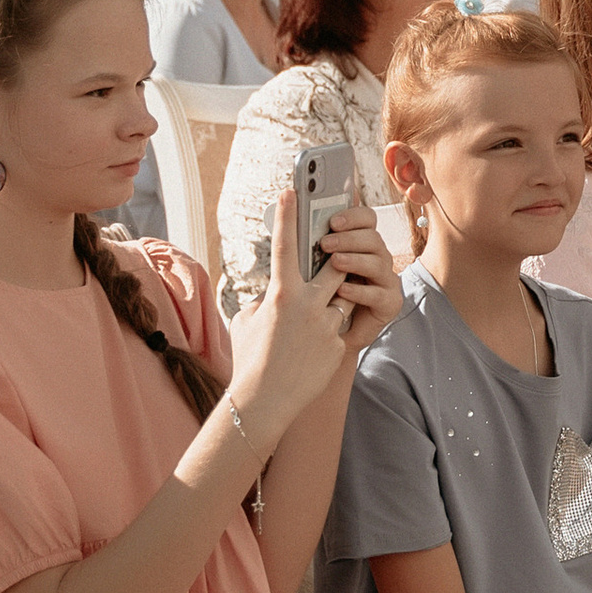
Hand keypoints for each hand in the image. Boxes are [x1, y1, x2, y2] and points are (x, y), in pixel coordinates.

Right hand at [229, 183, 367, 445]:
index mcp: (281, 294)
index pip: (287, 245)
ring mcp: (326, 324)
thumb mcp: (248, 322)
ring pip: (343, 297)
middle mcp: (308, 304)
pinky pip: (340, 329)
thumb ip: (266, 300)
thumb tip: (276, 294)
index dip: (289, 216)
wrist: (264, 401)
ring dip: (334, 303)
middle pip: (335, 266)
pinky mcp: (338, 344)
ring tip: (309, 325)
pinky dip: (328, 336)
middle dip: (336, 259)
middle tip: (332, 254)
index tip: (292, 190)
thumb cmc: (249, 360)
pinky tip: (310, 355)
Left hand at [313, 202, 404, 352]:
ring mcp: (386, 279)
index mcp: (360, 243)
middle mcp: (377, 257)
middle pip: (373, 237)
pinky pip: (378, 293)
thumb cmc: (315, 301)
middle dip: (348, 238)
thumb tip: (287, 224)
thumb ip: (308, 249)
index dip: (352, 215)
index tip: (331, 220)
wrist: (325, 340)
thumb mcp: (310, 270)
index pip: (365, 218)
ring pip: (377, 262)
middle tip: (324, 243)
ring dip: (354, 259)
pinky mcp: (390, 303)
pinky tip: (342, 288)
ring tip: (334, 262)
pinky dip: (359, 289)